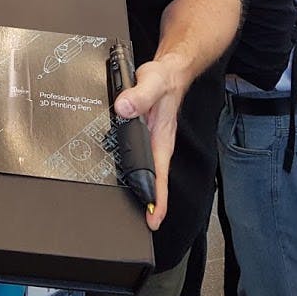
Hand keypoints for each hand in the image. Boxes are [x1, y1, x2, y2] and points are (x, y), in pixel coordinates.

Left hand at [113, 54, 187, 230]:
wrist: (172, 70)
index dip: (158, 198)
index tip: (153, 219)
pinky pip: (142, 159)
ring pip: (149, 171)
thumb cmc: (164, 78)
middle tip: (143, 225)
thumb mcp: (151, 82)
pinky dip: (137, 173)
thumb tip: (124, 109)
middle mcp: (159, 143)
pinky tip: (129, 180)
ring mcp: (153, 141)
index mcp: (162, 137)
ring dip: (144, 191)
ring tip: (137, 212)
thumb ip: (138, 95)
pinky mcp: (146, 135)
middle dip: (151, 204)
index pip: (160, 174)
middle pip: (155, 179)